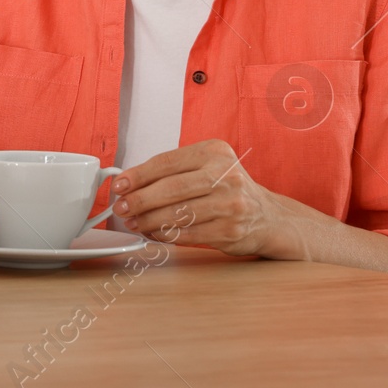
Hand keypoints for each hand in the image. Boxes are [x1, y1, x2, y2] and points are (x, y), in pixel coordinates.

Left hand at [111, 139, 286, 255]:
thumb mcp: (208, 167)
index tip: (119, 185)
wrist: (269, 217)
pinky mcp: (231, 230)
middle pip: (170, 189)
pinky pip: (188, 234)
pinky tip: (154, 233)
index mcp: (214, 152)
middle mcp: (226, 176)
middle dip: (139, 200)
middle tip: (121, 208)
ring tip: (134, 223)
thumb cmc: (227, 189)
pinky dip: (165, 235)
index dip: (138, 175)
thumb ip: (173, 171)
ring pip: (177, 214)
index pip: (166, 162)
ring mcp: (231, 204)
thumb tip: (128, 184)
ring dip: (148, 221)